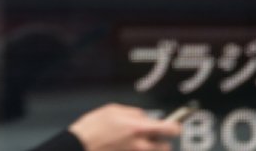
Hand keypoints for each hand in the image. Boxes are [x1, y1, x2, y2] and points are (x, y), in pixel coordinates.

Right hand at [68, 104, 182, 150]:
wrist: (80, 146)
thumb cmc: (93, 128)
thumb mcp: (113, 109)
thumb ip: (134, 112)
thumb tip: (145, 117)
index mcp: (138, 128)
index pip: (170, 129)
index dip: (175, 126)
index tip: (175, 125)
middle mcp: (141, 146)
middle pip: (166, 146)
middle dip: (161, 141)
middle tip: (151, 135)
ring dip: (151, 148)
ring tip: (139, 143)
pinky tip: (127, 146)